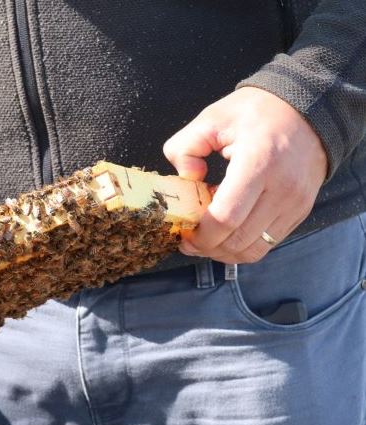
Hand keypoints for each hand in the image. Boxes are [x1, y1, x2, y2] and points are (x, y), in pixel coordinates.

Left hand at [163, 87, 327, 263]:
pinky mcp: (301, 210)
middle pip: (238, 240)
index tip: (183, 234)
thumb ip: (184, 149)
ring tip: (210, 234)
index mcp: (258, 163)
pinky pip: (268, 242)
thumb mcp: (212, 119)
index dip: (200, 235)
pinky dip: (244, 244)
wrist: (307, 108)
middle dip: (208, 248)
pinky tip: (231, 227)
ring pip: (254, 249)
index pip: (226, 218)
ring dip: (225, 251)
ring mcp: (295, 202)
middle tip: (190, 240)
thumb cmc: (256, 112)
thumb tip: (185, 181)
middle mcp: (282, 188)